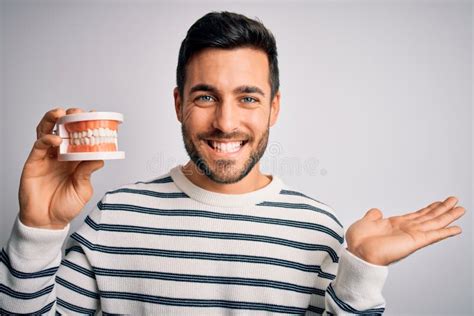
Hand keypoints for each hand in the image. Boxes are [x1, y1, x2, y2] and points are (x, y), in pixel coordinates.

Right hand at [18, 108, 103, 228]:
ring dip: (53, 120)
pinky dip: (46, 139)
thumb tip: (100, 156)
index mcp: (75, 159)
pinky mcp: (33, 162)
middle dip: (70, 118)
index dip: (87, 126)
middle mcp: (61, 155)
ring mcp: (46, 157)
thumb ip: (88, 172)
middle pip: (63, 129)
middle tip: (78, 113)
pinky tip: (54, 139)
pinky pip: (39, 146)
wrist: (47, 222)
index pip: (81, 137)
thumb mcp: (83, 188)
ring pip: (47, 131)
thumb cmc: (65, 206)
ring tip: (61, 114)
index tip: (96, 116)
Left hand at [345, 196, 465, 265]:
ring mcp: (412, 236)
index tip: (439, 203)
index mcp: (396, 225)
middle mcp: (406, 230)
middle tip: (455, 201)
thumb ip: (373, 216)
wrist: (358, 253)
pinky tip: (456, 228)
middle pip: (429, 218)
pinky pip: (433, 236)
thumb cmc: (358, 242)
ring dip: (448, 216)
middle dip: (443, 209)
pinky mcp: (414, 242)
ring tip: (461, 209)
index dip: (429, 209)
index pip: (417, 215)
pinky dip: (445, 232)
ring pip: (434, 224)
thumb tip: (377, 211)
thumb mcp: (365, 222)